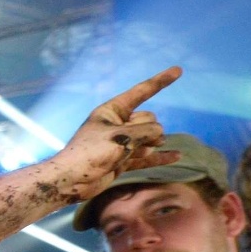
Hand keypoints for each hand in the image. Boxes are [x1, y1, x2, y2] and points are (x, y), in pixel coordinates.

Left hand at [49, 68, 182, 198]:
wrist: (71, 181)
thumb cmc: (90, 153)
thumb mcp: (121, 137)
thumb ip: (146, 132)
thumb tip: (160, 137)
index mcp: (111, 110)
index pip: (141, 92)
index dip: (161, 81)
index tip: (179, 70)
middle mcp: (117, 124)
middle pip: (149, 119)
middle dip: (149, 130)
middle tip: (130, 142)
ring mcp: (121, 142)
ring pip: (149, 138)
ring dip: (149, 146)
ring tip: (131, 154)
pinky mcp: (123, 160)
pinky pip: (147, 157)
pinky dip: (160, 157)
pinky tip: (177, 156)